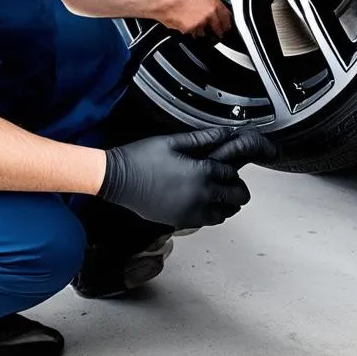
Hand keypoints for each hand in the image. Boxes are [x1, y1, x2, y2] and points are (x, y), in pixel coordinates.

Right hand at [98, 127, 257, 228]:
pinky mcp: (180, 221)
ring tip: (221, 194)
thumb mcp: (173, 141)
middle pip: (235, 197)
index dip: (233, 169)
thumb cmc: (141, 159)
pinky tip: (206, 204)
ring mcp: (191, 212)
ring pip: (224, 214)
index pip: (232, 174)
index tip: (229, 166)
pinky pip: (207, 222)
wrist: (118, 180)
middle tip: (233, 183)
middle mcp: (201, 195)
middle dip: (238, 189)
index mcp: (202, 173)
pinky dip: (212, 214)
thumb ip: (202, 138)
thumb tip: (224, 133)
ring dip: (227, 204)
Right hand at [152, 0, 230, 38]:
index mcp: (213, 3)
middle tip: (215, 32)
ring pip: (204, 34)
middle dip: (218, 32)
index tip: (225, 24)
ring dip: (201, 32)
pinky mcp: (188, 31)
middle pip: (219, 30)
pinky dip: (188, 31)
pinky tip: (182, 22)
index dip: (226, 22)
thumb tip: (209, 2)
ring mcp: (199, 25)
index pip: (227, 18)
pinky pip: (191, 34)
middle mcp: (208, 15)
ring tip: (192, 22)